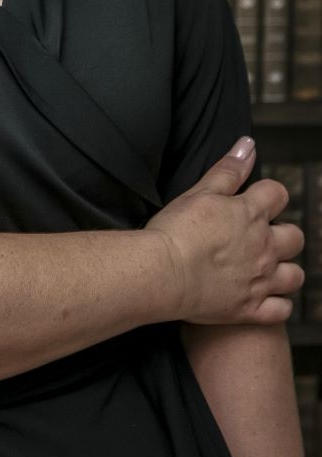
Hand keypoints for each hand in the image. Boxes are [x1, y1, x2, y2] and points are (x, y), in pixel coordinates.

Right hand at [145, 138, 304, 325]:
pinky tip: (264, 297)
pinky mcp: (251, 309)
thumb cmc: (176, 230)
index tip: (256, 199)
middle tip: (261, 236)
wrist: (162, 272)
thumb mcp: (200, 191)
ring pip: (295, 276)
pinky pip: (282, 310)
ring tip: (266, 268)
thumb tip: (248, 145)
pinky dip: (278, 305)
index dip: (269, 195)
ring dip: (285, 270)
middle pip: (295, 237)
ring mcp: (260, 280)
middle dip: (284, 234)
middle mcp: (263, 247)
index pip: (278, 194)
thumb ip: (228, 168)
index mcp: (250, 214)